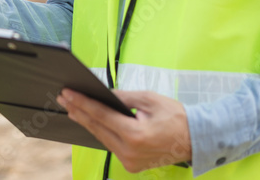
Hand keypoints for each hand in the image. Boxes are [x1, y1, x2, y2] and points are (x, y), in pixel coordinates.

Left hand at [57, 89, 190, 172]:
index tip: (67, 93)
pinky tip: (91, 122)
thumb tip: (102, 94)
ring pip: (101, 138)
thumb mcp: (148, 99)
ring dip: (87, 123)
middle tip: (64, 98)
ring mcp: (130, 161)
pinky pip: (111, 146)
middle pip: (97, 128)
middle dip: (79, 111)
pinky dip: (101, 133)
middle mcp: (130, 151)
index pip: (101, 115)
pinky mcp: (132, 166)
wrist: (195, 139)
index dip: (82, 103)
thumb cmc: (174, 116)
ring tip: (73, 108)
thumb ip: (122, 97)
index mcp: (135, 134)